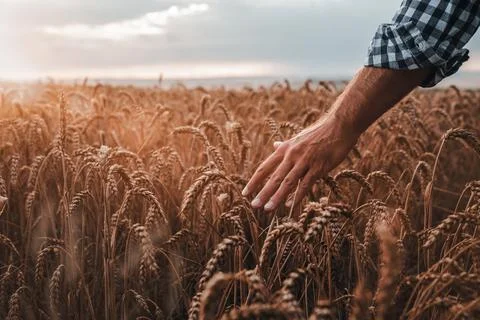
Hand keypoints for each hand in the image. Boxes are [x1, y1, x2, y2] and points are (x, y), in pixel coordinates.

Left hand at [242, 114, 358, 210]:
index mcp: (285, 149)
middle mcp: (292, 155)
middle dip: (263, 192)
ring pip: (288, 182)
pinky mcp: (319, 167)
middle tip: (254, 206)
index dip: (254, 181)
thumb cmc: (319, 132)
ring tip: (268, 209)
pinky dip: (297, 196)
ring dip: (277, 197)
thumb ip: (286, 146)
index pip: (265, 167)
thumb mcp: (298, 138)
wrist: (339, 125)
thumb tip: (275, 146)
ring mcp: (305, 161)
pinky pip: (306, 184)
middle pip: (274, 177)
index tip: (246, 193)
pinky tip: (290, 206)